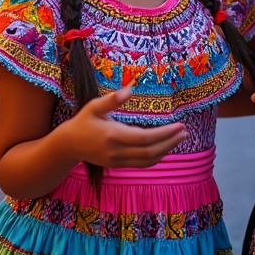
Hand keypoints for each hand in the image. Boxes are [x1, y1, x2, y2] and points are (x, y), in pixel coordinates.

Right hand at [58, 87, 187, 167]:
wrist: (69, 144)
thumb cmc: (83, 121)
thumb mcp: (94, 106)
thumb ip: (112, 99)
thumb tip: (130, 89)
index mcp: (113, 135)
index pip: (145, 139)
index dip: (164, 134)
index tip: (179, 126)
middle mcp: (117, 151)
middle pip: (150, 151)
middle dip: (170, 142)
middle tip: (185, 132)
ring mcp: (118, 161)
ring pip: (148, 160)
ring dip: (166, 150)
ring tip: (180, 138)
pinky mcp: (118, 165)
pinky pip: (142, 164)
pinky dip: (156, 157)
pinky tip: (165, 148)